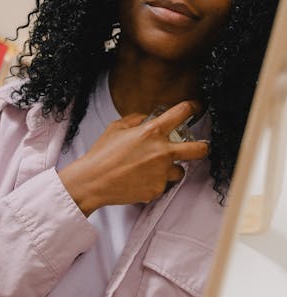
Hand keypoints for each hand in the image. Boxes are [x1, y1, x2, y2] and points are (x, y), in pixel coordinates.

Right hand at [58, 100, 207, 215]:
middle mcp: (162, 152)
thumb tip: (147, 118)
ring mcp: (161, 173)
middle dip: (204, 146)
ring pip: (179, 171)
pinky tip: (138, 179)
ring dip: (171, 168)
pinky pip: (162, 184)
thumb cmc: (101, 154)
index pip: (182, 113)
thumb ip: (136, 119)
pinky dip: (154, 182)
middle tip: (202, 146)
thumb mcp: (116, 128)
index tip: (195, 107)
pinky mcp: (156, 190)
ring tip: (153, 168)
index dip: (192, 107)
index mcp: (152, 132)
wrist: (92, 182)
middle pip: (199, 149)